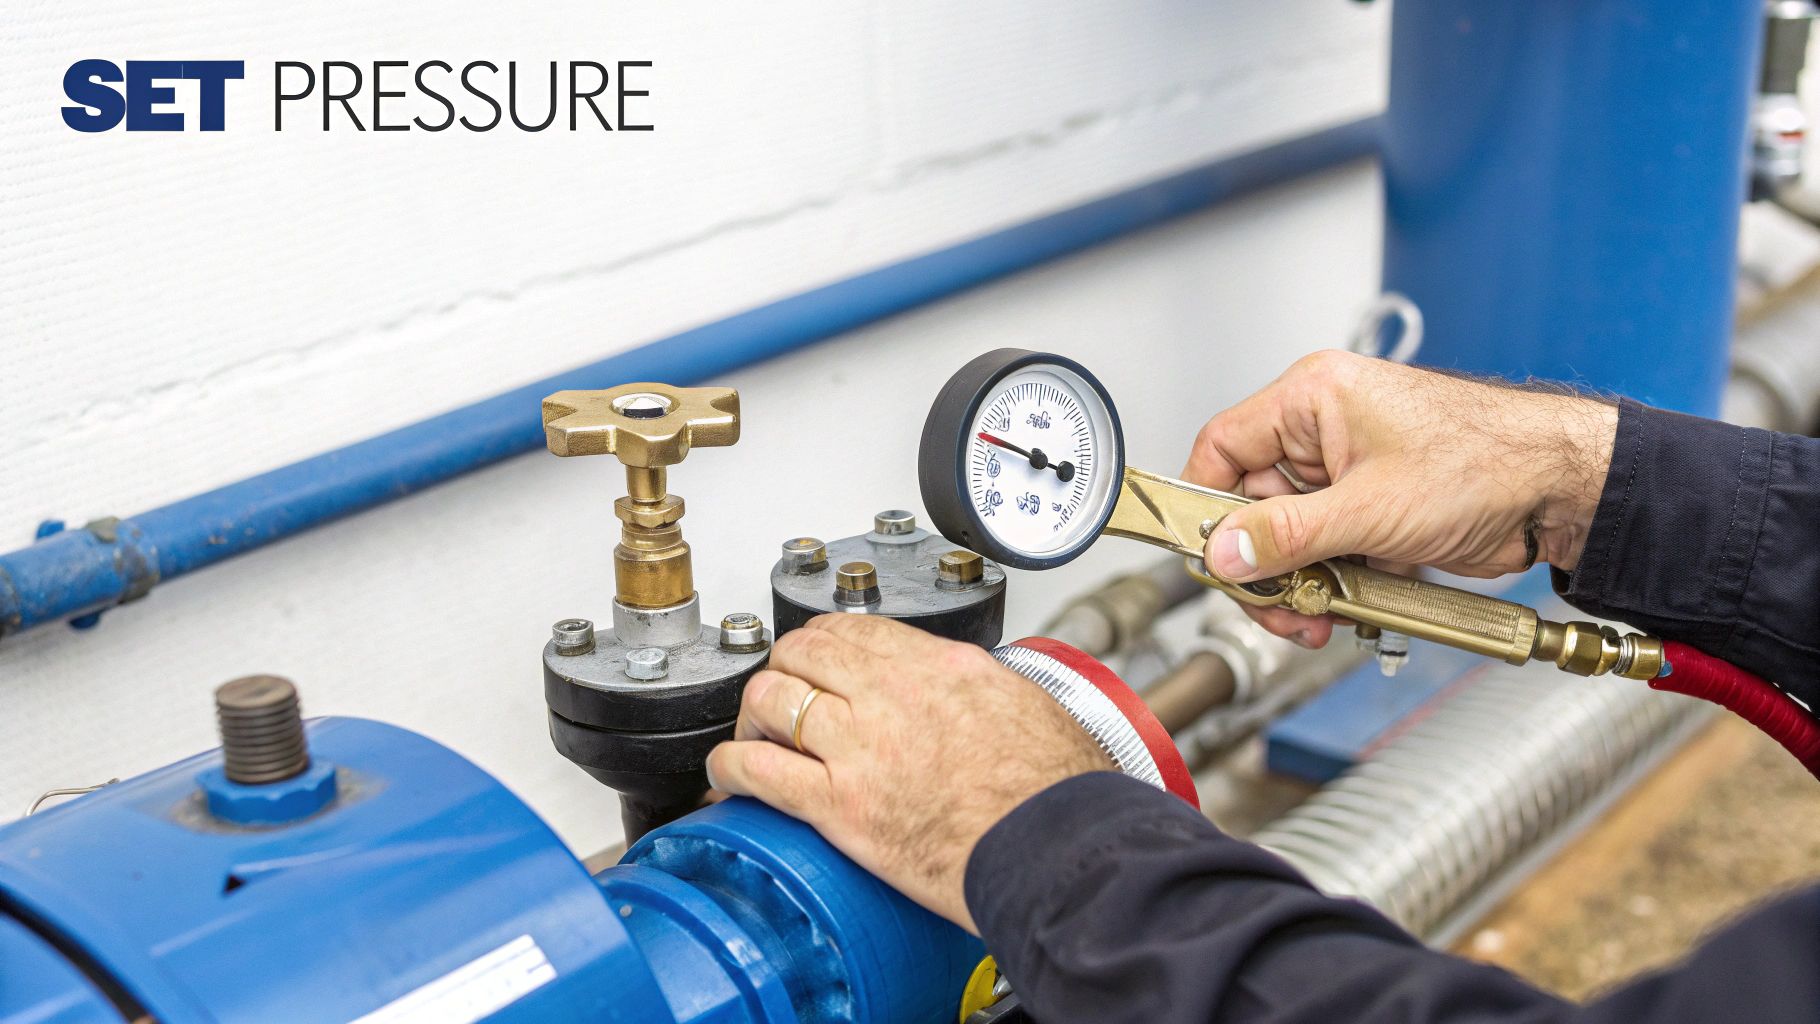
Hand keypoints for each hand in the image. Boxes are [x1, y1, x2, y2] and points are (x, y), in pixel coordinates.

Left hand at [705, 615, 1111, 933]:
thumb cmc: (1058, 792)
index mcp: (940, 665)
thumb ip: (979, 690)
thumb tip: (967, 694)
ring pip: (770, 700)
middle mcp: (893, 694)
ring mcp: (861, 747)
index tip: (817, 660)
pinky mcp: (841, 806)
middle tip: (782, 698)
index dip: (822, 643)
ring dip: (751, 717)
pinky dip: (730, 769)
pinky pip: (758, 770)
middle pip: (801, 652)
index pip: (853, 628)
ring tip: (753, 737)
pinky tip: (728, 779)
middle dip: (783, 670)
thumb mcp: (1027, 704)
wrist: (1059, 848)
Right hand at [1183, 350, 1617, 647]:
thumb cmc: (1488, 462)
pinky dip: (1333, 580)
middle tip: (1279, 606)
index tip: (1206, 554)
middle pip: (1252, 503)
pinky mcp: (1373, 504)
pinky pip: (1327, 546)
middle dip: (1264, 564)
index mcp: (1312, 398)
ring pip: (1289, 533)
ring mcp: (1349, 468)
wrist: (1561, 489)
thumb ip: (1286, 535)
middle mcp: (1324, 427)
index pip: (1221, 447)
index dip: (1204, 505)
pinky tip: (1351, 604)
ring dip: (1300, 581)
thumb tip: (1225, 552)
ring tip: (1321, 614)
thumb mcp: (1369, 508)